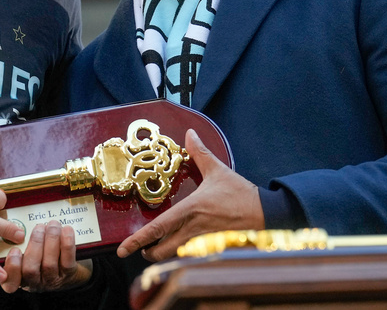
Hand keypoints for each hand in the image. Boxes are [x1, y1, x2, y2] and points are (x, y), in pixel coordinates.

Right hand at [0, 221, 92, 293]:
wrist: (67, 271)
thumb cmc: (42, 258)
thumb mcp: (28, 255)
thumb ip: (21, 244)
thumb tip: (17, 224)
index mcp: (20, 278)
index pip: (10, 283)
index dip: (12, 267)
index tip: (15, 250)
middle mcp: (35, 283)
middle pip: (30, 270)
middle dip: (35, 245)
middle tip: (39, 227)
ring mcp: (52, 280)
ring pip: (49, 264)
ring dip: (51, 240)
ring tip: (53, 225)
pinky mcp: (68, 275)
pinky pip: (67, 261)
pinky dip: (67, 244)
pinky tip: (66, 230)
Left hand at [117, 129, 264, 261]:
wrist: (264, 213)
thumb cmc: (240, 193)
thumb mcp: (218, 170)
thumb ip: (200, 153)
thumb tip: (190, 134)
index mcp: (191, 210)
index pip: (158, 228)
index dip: (138, 240)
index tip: (122, 249)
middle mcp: (192, 228)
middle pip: (162, 249)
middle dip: (146, 252)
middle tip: (137, 250)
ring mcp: (201, 239)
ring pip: (173, 253)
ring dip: (160, 253)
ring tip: (152, 249)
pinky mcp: (208, 243)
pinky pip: (186, 250)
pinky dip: (176, 250)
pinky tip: (174, 244)